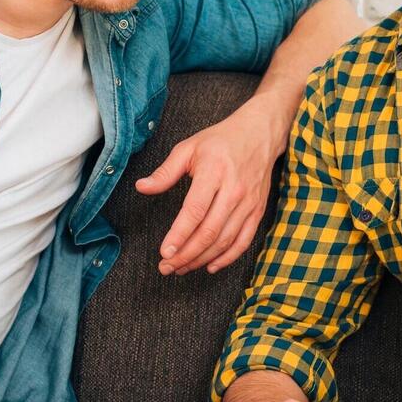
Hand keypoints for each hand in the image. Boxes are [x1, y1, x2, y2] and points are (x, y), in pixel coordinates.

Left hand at [135, 94, 286, 274]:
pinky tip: (210, 266)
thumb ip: (165, 171)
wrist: (260, 134)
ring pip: (224, 240)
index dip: (179, 234)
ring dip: (201, 259)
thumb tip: (142, 187)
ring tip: (181, 268)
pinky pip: (243, 241)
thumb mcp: (189, 148)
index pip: (195, 210)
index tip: (164, 252)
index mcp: (214, 172)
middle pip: (209, 231)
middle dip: (186, 254)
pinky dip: (227, 258)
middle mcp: (234, 190)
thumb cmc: (221, 141)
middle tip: (166, 266)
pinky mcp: (257, 211)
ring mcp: (248, 203)